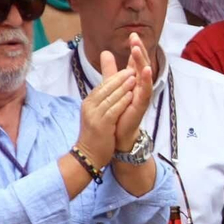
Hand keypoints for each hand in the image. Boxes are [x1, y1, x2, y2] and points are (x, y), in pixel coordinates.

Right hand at [75, 54, 134, 168]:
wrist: (89, 154)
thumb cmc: (96, 133)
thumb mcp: (97, 113)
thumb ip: (104, 98)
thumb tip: (111, 85)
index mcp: (88, 102)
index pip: (102, 85)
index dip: (115, 76)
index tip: (128, 69)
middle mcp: (89, 106)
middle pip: (106, 88)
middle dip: (120, 78)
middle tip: (133, 70)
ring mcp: (94, 115)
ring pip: (110, 97)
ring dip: (123, 87)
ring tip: (134, 78)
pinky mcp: (101, 125)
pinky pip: (113, 110)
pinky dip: (122, 101)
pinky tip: (132, 96)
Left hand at [112, 33, 154, 151]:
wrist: (117, 132)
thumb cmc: (118, 109)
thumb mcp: (112, 85)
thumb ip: (110, 70)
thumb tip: (105, 52)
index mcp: (133, 79)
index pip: (136, 60)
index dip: (135, 48)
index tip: (132, 35)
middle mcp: (140, 84)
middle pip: (142, 64)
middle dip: (139, 50)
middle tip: (135, 38)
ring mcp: (142, 93)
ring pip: (145, 74)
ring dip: (142, 61)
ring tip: (138, 49)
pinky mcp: (142, 103)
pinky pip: (146, 90)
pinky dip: (147, 80)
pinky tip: (147, 70)